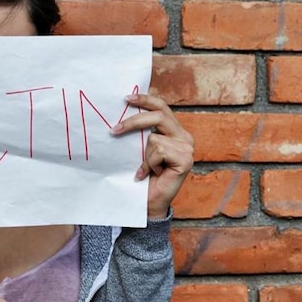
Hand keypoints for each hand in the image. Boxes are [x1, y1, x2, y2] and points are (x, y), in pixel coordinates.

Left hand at [111, 94, 193, 218]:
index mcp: (174, 130)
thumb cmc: (143, 175)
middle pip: (159, 115)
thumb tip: (124, 110)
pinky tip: (151, 174)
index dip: (145, 99)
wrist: (149, 202)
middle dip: (134, 121)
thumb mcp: (140, 148)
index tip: (126, 98)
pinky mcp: (186, 159)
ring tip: (145, 169)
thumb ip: (141, 132)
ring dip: (144, 155)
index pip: (162, 107)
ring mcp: (187, 148)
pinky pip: (159, 151)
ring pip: (155, 138)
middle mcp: (184, 137)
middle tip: (114, 130)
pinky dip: (149, 164)